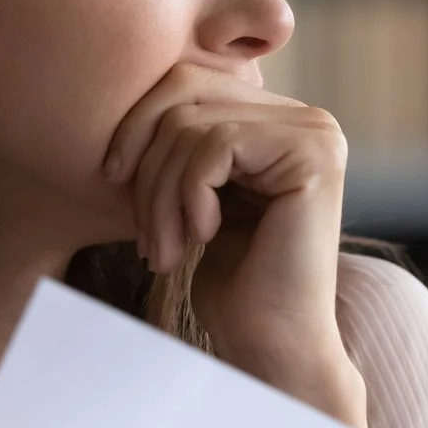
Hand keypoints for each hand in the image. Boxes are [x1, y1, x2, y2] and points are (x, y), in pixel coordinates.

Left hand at [101, 63, 365, 427]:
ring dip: (160, 193)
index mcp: (278, 119)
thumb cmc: (232, 284)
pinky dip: (189, 196)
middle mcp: (307, 117)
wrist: (272, 347)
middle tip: (140, 229)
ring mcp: (316, 132)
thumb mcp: (197, 198)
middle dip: (146, 161)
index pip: (186, 81)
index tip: (112, 181)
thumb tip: (129, 92)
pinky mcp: (314, 155)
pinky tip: (201, 239)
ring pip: (192, 124)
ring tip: (163, 250)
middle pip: (185, 91)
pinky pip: (216, 146)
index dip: (136, 126)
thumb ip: (182, 142)